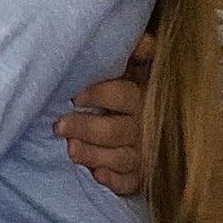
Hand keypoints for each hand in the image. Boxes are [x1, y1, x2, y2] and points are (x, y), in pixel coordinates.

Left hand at [54, 32, 154, 196]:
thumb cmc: (136, 85)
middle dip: (86, 129)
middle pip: (115, 130)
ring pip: (121, 157)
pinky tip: (98, 176)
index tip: (75, 96)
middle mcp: (144, 127)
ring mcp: (144, 153)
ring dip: (96, 155)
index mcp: (141, 97)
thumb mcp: (140, 65)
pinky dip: (117, 181)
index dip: (99, 94)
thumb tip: (140, 39)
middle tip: (59, 126)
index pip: (122, 96)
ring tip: (71, 150)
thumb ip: (140, 51)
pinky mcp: (141, 174)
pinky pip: (132, 183)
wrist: (163, 119)